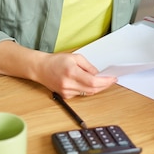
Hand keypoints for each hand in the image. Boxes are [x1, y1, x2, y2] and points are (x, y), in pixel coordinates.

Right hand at [0, 41, 115, 97]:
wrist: (40, 68)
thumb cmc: (56, 61)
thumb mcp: (74, 57)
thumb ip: (88, 66)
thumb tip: (98, 74)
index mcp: (72, 72)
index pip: (93, 81)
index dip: (105, 81)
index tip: (113, 78)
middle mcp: (69, 84)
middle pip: (92, 90)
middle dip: (104, 85)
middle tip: (111, 80)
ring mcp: (66, 92)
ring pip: (88, 93)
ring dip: (97, 88)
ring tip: (102, 80)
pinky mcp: (65, 96)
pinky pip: (81, 94)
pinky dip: (87, 89)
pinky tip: (86, 83)